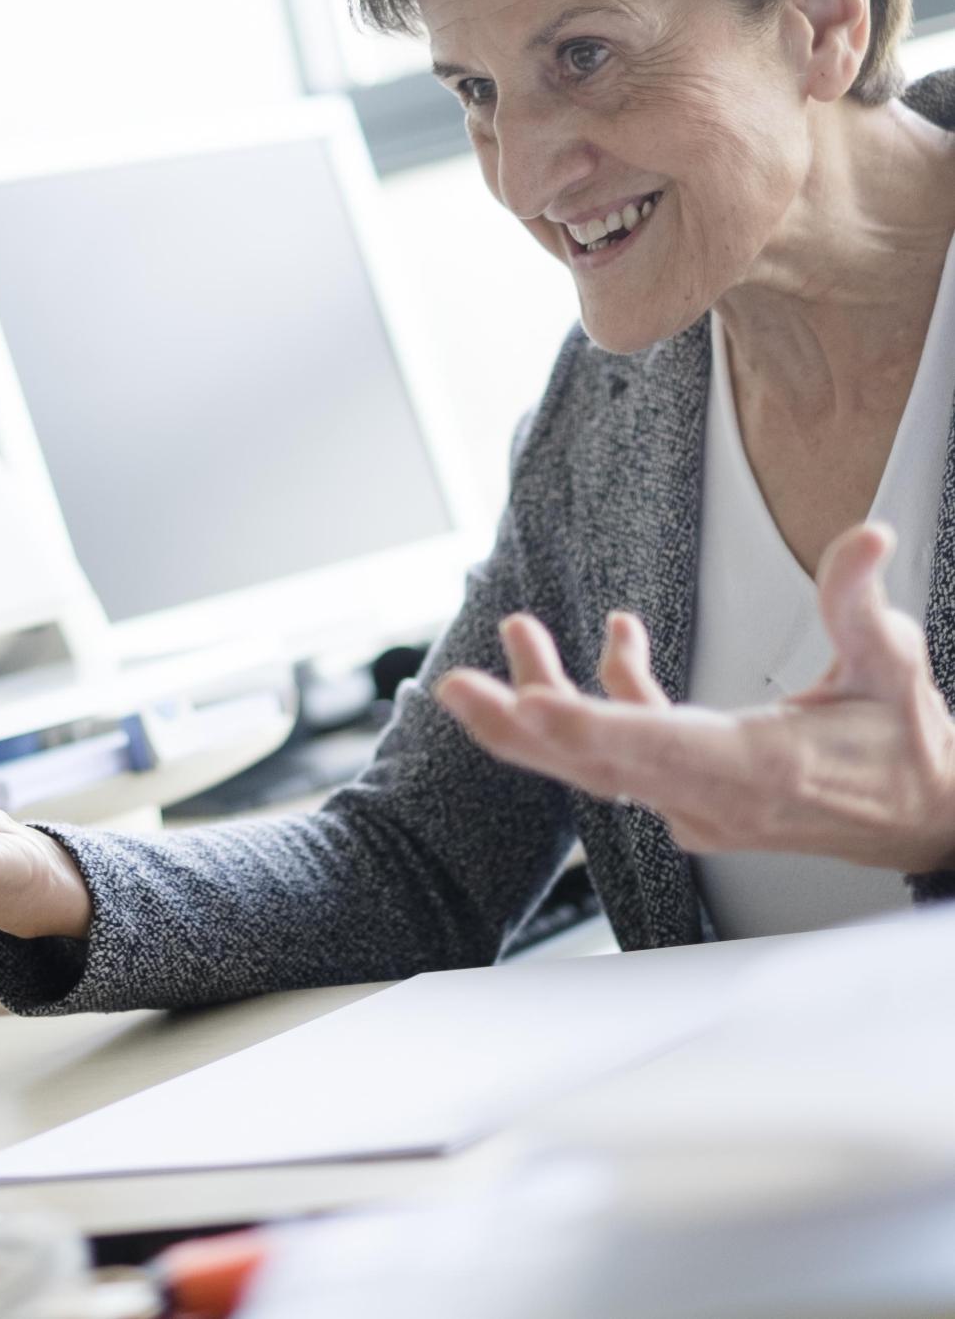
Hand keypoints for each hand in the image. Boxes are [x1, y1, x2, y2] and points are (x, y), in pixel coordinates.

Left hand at [434, 524, 954, 873]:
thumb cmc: (908, 754)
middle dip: (517, 724)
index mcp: (757, 767)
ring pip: (598, 759)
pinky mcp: (689, 801)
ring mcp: (696, 807)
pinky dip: (609, 701)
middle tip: (455, 688)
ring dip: (548, 697)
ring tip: (517, 630)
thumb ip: (862, 602)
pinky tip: (616, 638)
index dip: (584, 729)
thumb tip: (865, 536)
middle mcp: (713, 798)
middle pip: (594, 765)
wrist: (931, 826)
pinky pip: (627, 753)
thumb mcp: (895, 668)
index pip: (653, 750)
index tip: (526, 709)